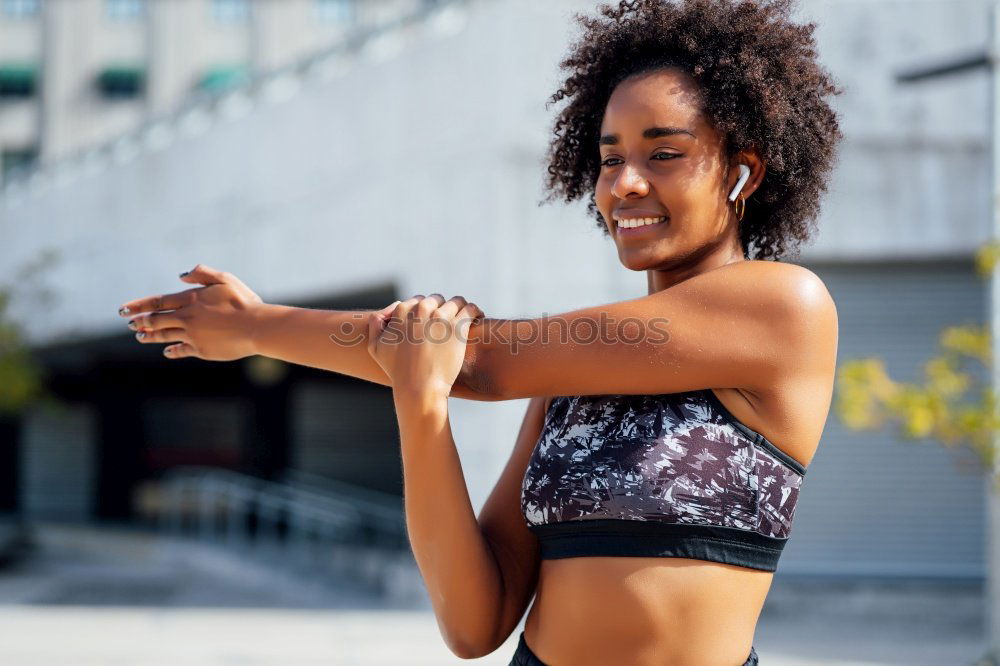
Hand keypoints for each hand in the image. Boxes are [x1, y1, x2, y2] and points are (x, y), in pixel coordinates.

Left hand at [117, 263, 264, 360]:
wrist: (257, 327)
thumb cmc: (244, 302)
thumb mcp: (225, 279)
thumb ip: (202, 274)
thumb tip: (181, 276)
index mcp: (191, 299)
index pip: (157, 302)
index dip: (138, 306)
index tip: (123, 310)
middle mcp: (187, 318)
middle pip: (156, 320)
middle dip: (140, 322)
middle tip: (130, 324)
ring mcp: (193, 335)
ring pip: (165, 335)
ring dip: (150, 336)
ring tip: (140, 337)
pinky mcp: (201, 349)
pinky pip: (181, 350)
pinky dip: (172, 350)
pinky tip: (167, 351)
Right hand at [367, 294, 483, 397]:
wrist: (418, 387)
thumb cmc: (397, 371)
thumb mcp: (376, 348)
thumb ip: (376, 326)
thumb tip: (381, 314)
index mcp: (402, 311)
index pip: (418, 300)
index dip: (425, 309)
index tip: (432, 318)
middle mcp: (421, 310)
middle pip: (436, 299)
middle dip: (442, 308)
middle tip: (448, 320)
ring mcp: (440, 318)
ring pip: (456, 301)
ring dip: (460, 308)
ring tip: (467, 316)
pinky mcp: (457, 328)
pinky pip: (471, 309)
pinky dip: (475, 310)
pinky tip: (479, 316)